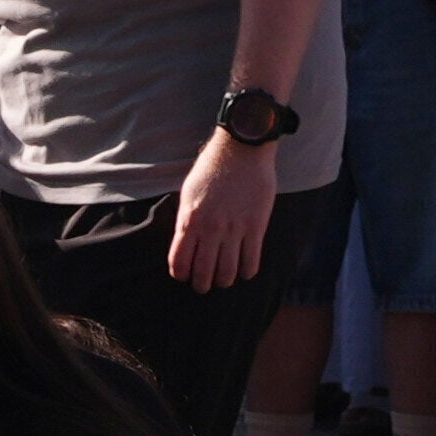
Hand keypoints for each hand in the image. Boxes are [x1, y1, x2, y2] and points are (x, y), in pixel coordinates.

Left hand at [169, 130, 281, 290]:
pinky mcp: (256, 227)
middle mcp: (210, 230)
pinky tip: (245, 270)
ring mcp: (234, 230)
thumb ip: (186, 220)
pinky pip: (251, 261)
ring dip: (224, 281)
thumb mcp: (188, 193)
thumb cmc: (212, 168)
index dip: (181, 275)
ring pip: (228, 272)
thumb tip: (185, 243)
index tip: (184, 276)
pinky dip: (247, 272)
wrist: (241, 149)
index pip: (179, 262)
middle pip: (203, 273)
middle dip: (202, 285)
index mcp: (189, 221)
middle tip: (204, 285)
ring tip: (224, 279)